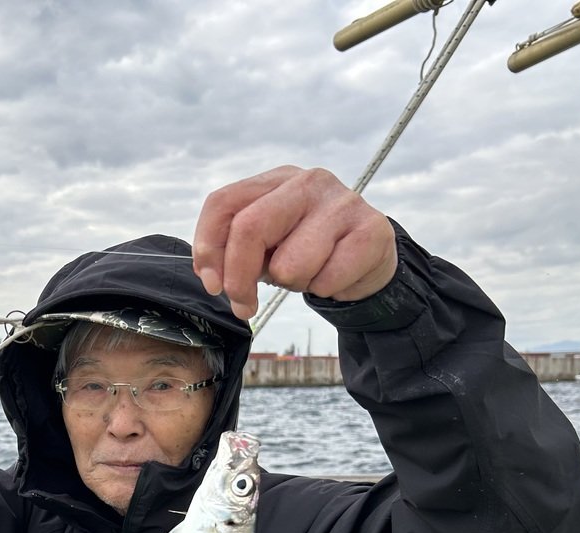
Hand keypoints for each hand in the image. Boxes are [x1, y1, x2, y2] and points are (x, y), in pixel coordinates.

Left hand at [192, 166, 397, 319]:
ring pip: (290, 264)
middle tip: (244, 305)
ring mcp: (342, 202)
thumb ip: (234, 253)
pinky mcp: (371, 229)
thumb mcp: (266, 247)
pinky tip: (335, 275)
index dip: (208, 248)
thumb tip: (213, 278)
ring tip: (308, 273)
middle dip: (239, 278)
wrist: (368, 259)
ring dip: (293, 284)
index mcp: (275, 181)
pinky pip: (326, 280)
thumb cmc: (307, 251)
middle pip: (250, 228)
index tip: (213, 284)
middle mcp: (307, 182)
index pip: (223, 203)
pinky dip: (325, 290)